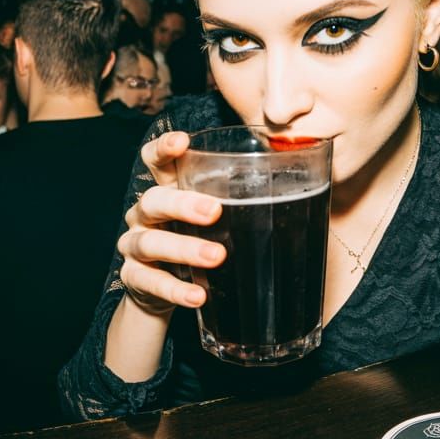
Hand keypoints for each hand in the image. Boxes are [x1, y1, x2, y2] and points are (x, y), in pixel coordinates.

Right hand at [117, 131, 225, 314]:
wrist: (160, 291)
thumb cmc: (196, 241)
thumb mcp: (212, 219)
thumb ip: (239, 204)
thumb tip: (305, 197)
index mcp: (166, 191)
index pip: (155, 161)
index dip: (163, 149)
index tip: (181, 142)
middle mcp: (144, 214)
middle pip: (153, 200)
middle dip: (182, 204)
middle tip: (214, 211)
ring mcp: (135, 246)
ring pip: (150, 242)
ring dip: (184, 248)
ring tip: (216, 257)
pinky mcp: (134, 278)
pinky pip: (149, 282)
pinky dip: (175, 289)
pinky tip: (198, 296)